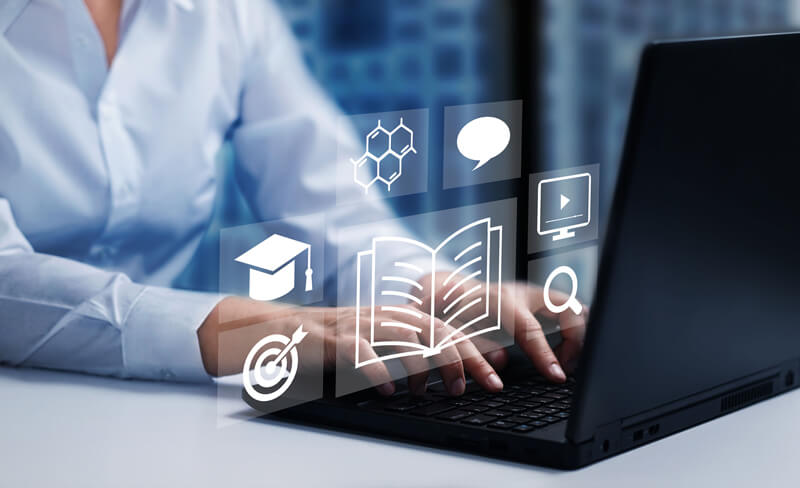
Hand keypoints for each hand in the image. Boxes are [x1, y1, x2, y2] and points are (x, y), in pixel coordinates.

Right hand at [197, 297, 504, 396]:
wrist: (275, 329)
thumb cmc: (326, 342)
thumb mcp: (370, 341)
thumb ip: (399, 348)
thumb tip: (437, 371)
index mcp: (391, 316)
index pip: (443, 326)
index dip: (472, 347)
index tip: (495, 371)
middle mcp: (378, 315)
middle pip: (434, 330)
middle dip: (466, 357)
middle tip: (488, 384)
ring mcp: (355, 325)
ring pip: (403, 336)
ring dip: (428, 365)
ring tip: (441, 390)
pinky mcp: (329, 340)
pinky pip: (358, 352)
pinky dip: (377, 370)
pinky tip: (391, 389)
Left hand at [413, 274, 587, 383]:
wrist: (453, 290)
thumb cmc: (453, 314)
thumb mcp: (455, 329)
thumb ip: (473, 344)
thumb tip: (499, 361)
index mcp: (500, 301)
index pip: (530, 329)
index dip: (545, 355)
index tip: (558, 376)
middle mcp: (522, 293)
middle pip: (567, 310)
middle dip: (576, 341)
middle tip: (565, 369)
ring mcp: (535, 293)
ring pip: (574, 307)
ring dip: (579, 335)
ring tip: (566, 362)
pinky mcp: (542, 299)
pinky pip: (571, 311)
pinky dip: (576, 331)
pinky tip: (564, 352)